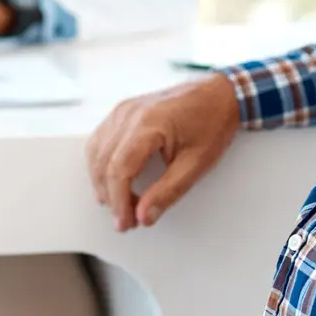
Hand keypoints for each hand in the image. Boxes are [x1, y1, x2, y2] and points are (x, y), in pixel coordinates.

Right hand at [86, 74, 240, 231]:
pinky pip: (100, 140)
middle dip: (111, 197)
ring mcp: (123, 110)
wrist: (219, 93)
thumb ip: (168, 192)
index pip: (120, 170)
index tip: (126, 222)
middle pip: (104, 163)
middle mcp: (129, 114)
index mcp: (148, 124)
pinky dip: (102, 164)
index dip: (119, 201)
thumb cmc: (212, 122)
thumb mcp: (196, 164)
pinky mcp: (123, 111)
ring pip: (96, 152)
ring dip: (103, 183)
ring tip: (121, 204)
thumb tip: (144, 215)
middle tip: (126, 220)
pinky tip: (113, 180)